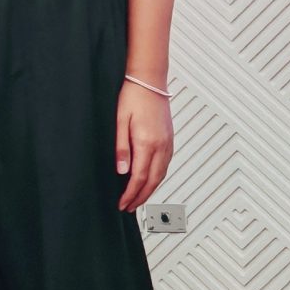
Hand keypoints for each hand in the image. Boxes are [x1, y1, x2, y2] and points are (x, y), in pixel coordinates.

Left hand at [114, 83, 172, 212]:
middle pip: (153, 181)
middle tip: (129, 208)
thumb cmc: (132, 97)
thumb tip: (122, 171)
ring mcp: (168, 143)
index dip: (130, 194)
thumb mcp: (119, 121)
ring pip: (161, 175)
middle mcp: (161, 145)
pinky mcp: (169, 139)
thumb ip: (121, 148)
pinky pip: (165, 165)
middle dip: (141, 197)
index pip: (139, 177)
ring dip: (150, 190)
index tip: (122, 204)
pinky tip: (150, 181)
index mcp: (147, 142)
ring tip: (139, 199)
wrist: (149, 81)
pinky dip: (157, 178)